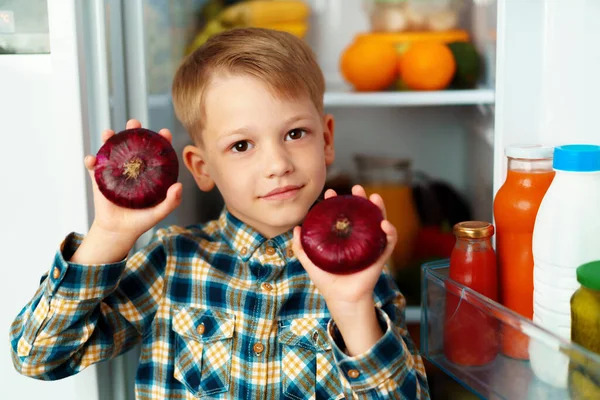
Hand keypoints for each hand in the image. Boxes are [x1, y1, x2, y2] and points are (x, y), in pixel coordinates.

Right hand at [85, 119, 182, 240]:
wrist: (118, 231)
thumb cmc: (141, 221)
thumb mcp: (159, 212)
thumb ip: (171, 201)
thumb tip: (179, 185)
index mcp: (148, 173)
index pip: (156, 152)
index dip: (161, 141)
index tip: (164, 132)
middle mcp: (132, 168)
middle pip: (132, 144)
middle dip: (133, 130)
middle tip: (134, 123)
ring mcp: (115, 171)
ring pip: (111, 150)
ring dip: (109, 138)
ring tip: (109, 133)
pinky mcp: (99, 179)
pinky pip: (93, 167)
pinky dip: (91, 160)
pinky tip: (92, 159)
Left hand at [292, 185, 397, 309]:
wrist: (341, 299)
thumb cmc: (327, 281)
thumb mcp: (310, 262)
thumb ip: (300, 247)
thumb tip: (296, 228)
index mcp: (343, 237)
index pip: (342, 214)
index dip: (337, 202)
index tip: (329, 193)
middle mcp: (358, 238)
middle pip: (362, 213)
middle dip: (360, 198)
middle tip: (356, 188)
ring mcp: (371, 245)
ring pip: (379, 221)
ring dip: (379, 208)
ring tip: (374, 197)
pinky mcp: (381, 256)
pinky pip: (389, 241)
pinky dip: (390, 231)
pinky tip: (384, 224)